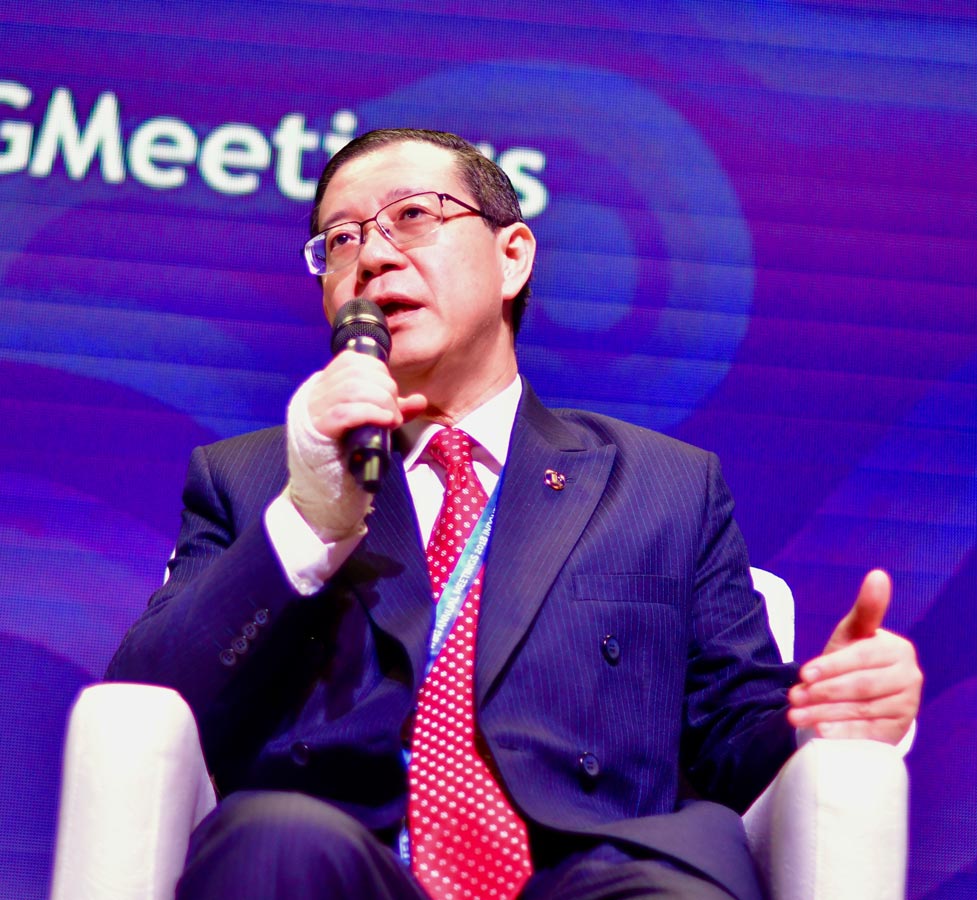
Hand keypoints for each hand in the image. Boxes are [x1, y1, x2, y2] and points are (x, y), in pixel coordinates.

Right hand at [286, 352, 425, 539]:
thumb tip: (419, 400)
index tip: (390, 392)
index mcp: (324, 386)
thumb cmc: (347, 455)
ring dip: (381, 401)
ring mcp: (314, 411)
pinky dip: (370, 412)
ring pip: (352, 388)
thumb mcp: (373, 426)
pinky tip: (385, 421)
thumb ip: (394, 410)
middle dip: (384, 387)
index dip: (377, 371)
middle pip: (355, 372)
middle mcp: (315, 394)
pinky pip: (345, 411)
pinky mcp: (318, 431)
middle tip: (394, 411)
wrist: (323, 493)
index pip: (351, 360)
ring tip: (391, 419)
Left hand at [787, 569, 921, 743]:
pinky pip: (869, 732)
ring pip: (861, 710)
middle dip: (823, 692)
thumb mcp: (855, 633)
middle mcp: (909, 678)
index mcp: (898, 650)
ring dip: (825, 714)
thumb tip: (877, 574)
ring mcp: (907, 706)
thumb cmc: (855, 657)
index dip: (831, 667)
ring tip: (795, 715)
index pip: (861, 658)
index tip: (802, 674)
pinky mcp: (899, 729)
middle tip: (793, 697)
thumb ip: (866, 609)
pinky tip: (820, 733)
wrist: (866, 694)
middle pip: (861, 687)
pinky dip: (843, 732)